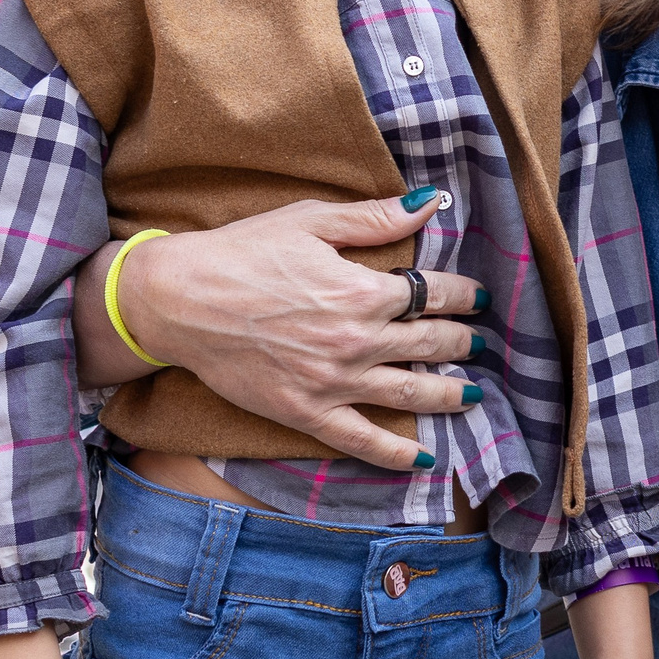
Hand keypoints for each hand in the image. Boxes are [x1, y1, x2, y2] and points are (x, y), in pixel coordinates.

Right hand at [77, 193, 487, 469]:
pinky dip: (397, 452)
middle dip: (463, 342)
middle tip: (480, 342)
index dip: (461, 295)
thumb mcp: (311, 221)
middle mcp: (356, 341)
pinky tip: (425, 456)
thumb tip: (430, 202)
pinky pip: (361, 439)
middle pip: (430, 345)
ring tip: (474, 392)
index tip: (475, 296)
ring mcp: (333, 382)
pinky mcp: (305, 412)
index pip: (433, 295)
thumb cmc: (242, 252)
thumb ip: (375, 218)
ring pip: (410, 392)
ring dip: (450, 393)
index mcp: (362, 291)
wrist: (178, 300)